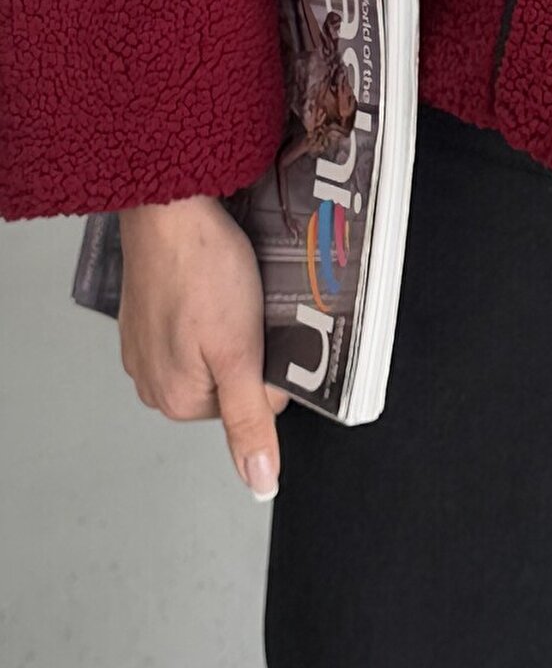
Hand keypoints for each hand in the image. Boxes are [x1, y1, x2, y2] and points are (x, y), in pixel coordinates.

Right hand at [118, 195, 289, 500]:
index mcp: (178, 401)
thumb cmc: (204, 268)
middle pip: (232, 378)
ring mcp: (144, 347)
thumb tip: (259, 482)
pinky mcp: (145, 314)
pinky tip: (212, 277)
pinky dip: (208, 303)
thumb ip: (249, 420)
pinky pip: (192, 322)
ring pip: (212, 349)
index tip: (262, 331)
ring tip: (230, 286)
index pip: (254, 403)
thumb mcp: (241, 352)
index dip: (270, 365)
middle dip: (249, 344)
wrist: (168, 207)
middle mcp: (154, 382)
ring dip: (230, 322)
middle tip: (248, 304)